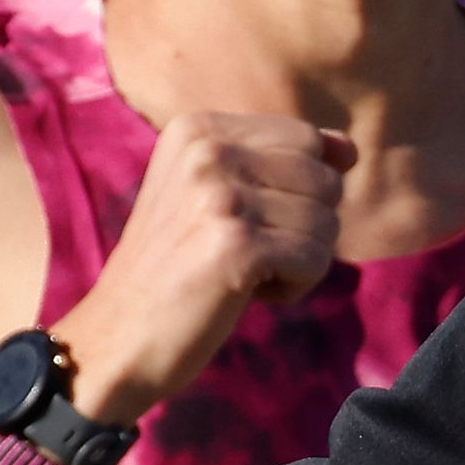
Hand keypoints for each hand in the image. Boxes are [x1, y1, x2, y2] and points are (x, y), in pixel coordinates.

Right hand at [51, 116, 355, 425]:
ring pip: (327, 223)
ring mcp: (220, 195)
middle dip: (303, 227)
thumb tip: (348, 150)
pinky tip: (245, 293)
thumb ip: (277, 164)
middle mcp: (207, 149)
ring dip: (297, 262)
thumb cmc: (173, 270)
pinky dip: (293, 287)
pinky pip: (315, 259)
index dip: (299, 191)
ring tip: (241, 274)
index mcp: (198, 127)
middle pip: (324, 180)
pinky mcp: (235, 244)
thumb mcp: (213, 196)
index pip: (306, 138)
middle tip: (245, 254)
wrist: (116, 337)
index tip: (245, 220)